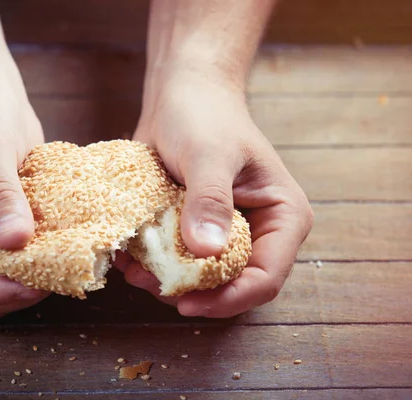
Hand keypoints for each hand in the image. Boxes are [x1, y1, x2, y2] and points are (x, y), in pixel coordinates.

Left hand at [116, 70, 313, 317]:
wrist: (182, 95)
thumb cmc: (204, 115)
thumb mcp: (208, 154)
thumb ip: (209, 200)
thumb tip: (207, 251)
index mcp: (282, 217)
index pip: (266, 276)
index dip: (230, 298)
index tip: (187, 303)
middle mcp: (259, 232)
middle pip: (231, 285)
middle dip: (191, 292)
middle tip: (149, 283)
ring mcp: (226, 235)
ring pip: (201, 280)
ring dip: (166, 282)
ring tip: (134, 270)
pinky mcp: (196, 232)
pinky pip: (178, 262)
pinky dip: (153, 266)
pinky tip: (129, 258)